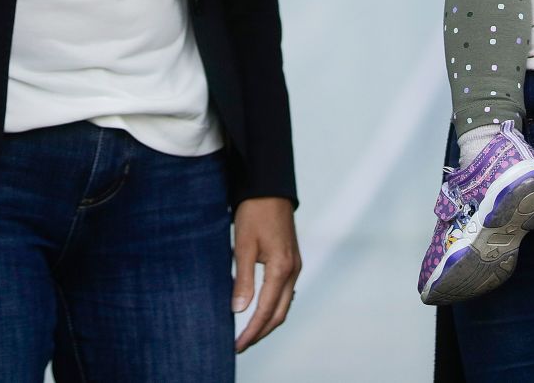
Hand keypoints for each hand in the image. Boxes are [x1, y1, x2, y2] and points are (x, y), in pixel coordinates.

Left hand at [232, 197, 300, 352]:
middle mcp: (293, 270)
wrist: (269, 188)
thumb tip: (239, 310)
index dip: (252, 331)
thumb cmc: (254, 213)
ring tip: (248, 332)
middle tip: (241, 344)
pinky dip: (273, 306)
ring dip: (267, 321)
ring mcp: (295, 266)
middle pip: (279, 313)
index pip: (266, 310)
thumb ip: (243, 279)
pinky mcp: (292, 260)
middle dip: (260, 332)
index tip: (237, 344)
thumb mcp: (244, 245)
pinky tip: (259, 309)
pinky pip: (285, 292)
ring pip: (284, 304)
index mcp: (282, 268)